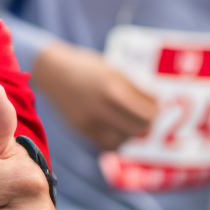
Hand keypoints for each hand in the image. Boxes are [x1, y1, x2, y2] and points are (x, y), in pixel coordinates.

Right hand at [32, 40, 157, 150]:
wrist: (52, 71)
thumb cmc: (86, 66)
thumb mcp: (113, 70)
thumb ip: (133, 87)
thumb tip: (157, 102)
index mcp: (114, 88)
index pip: (147, 111)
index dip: (156, 110)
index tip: (157, 106)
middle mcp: (103, 107)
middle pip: (139, 127)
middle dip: (147, 123)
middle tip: (148, 116)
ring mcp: (91, 121)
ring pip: (124, 140)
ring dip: (132, 133)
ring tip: (132, 123)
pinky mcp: (82, 129)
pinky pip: (107, 143)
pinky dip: (117, 139)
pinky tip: (117, 129)